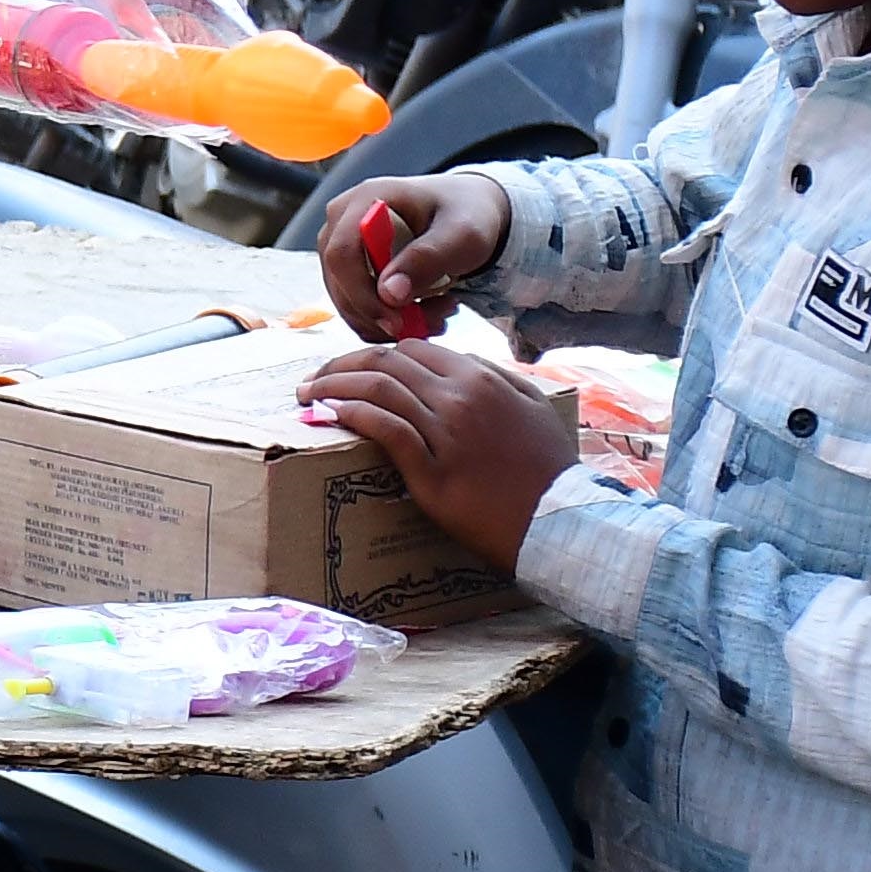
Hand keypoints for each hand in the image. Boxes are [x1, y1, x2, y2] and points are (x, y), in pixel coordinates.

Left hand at [298, 339, 581, 571]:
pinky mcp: (432, 471)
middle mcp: (460, 397)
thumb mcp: (534, 408)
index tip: (352, 367)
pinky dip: (352, 415)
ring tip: (308, 395)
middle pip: (385, 364)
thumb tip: (459, 362)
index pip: (411, 349)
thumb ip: (498, 377)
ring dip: (333, 387)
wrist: (561, 522)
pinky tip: (331, 415)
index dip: (374, 354)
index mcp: (481, 379)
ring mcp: (445, 433)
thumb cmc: (549, 469)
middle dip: (341, 366)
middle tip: (314, 379)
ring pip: (377, 390)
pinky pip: (384, 429)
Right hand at [312, 173, 504, 339]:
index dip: (362, 294)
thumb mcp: (463, 234)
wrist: (469, 210)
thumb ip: (427, 259)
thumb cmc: (466, 214)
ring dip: (388, 320)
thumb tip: (389, 294)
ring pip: (346, 299)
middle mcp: (343, 219)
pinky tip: (421, 313)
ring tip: (436, 315)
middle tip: (433, 323)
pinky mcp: (349, 265)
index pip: (342, 254)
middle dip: (382, 314)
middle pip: (339, 281)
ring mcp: (341, 242)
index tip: (397, 322)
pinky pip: (354, 304)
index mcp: (365, 200)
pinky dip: (385, 320)